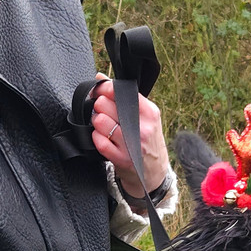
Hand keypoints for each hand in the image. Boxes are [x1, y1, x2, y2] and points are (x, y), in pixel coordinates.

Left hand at [89, 73, 169, 196]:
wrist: (154, 172)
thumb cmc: (147, 141)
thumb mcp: (144, 117)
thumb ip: (124, 97)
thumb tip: (100, 77)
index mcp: (149, 112)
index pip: (121, 92)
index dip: (104, 89)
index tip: (99, 91)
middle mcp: (142, 127)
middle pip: (106, 105)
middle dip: (99, 106)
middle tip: (102, 111)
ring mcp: (132, 144)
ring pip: (101, 122)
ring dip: (96, 122)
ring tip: (102, 124)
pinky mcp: (122, 159)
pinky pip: (99, 141)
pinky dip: (96, 137)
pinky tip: (102, 137)